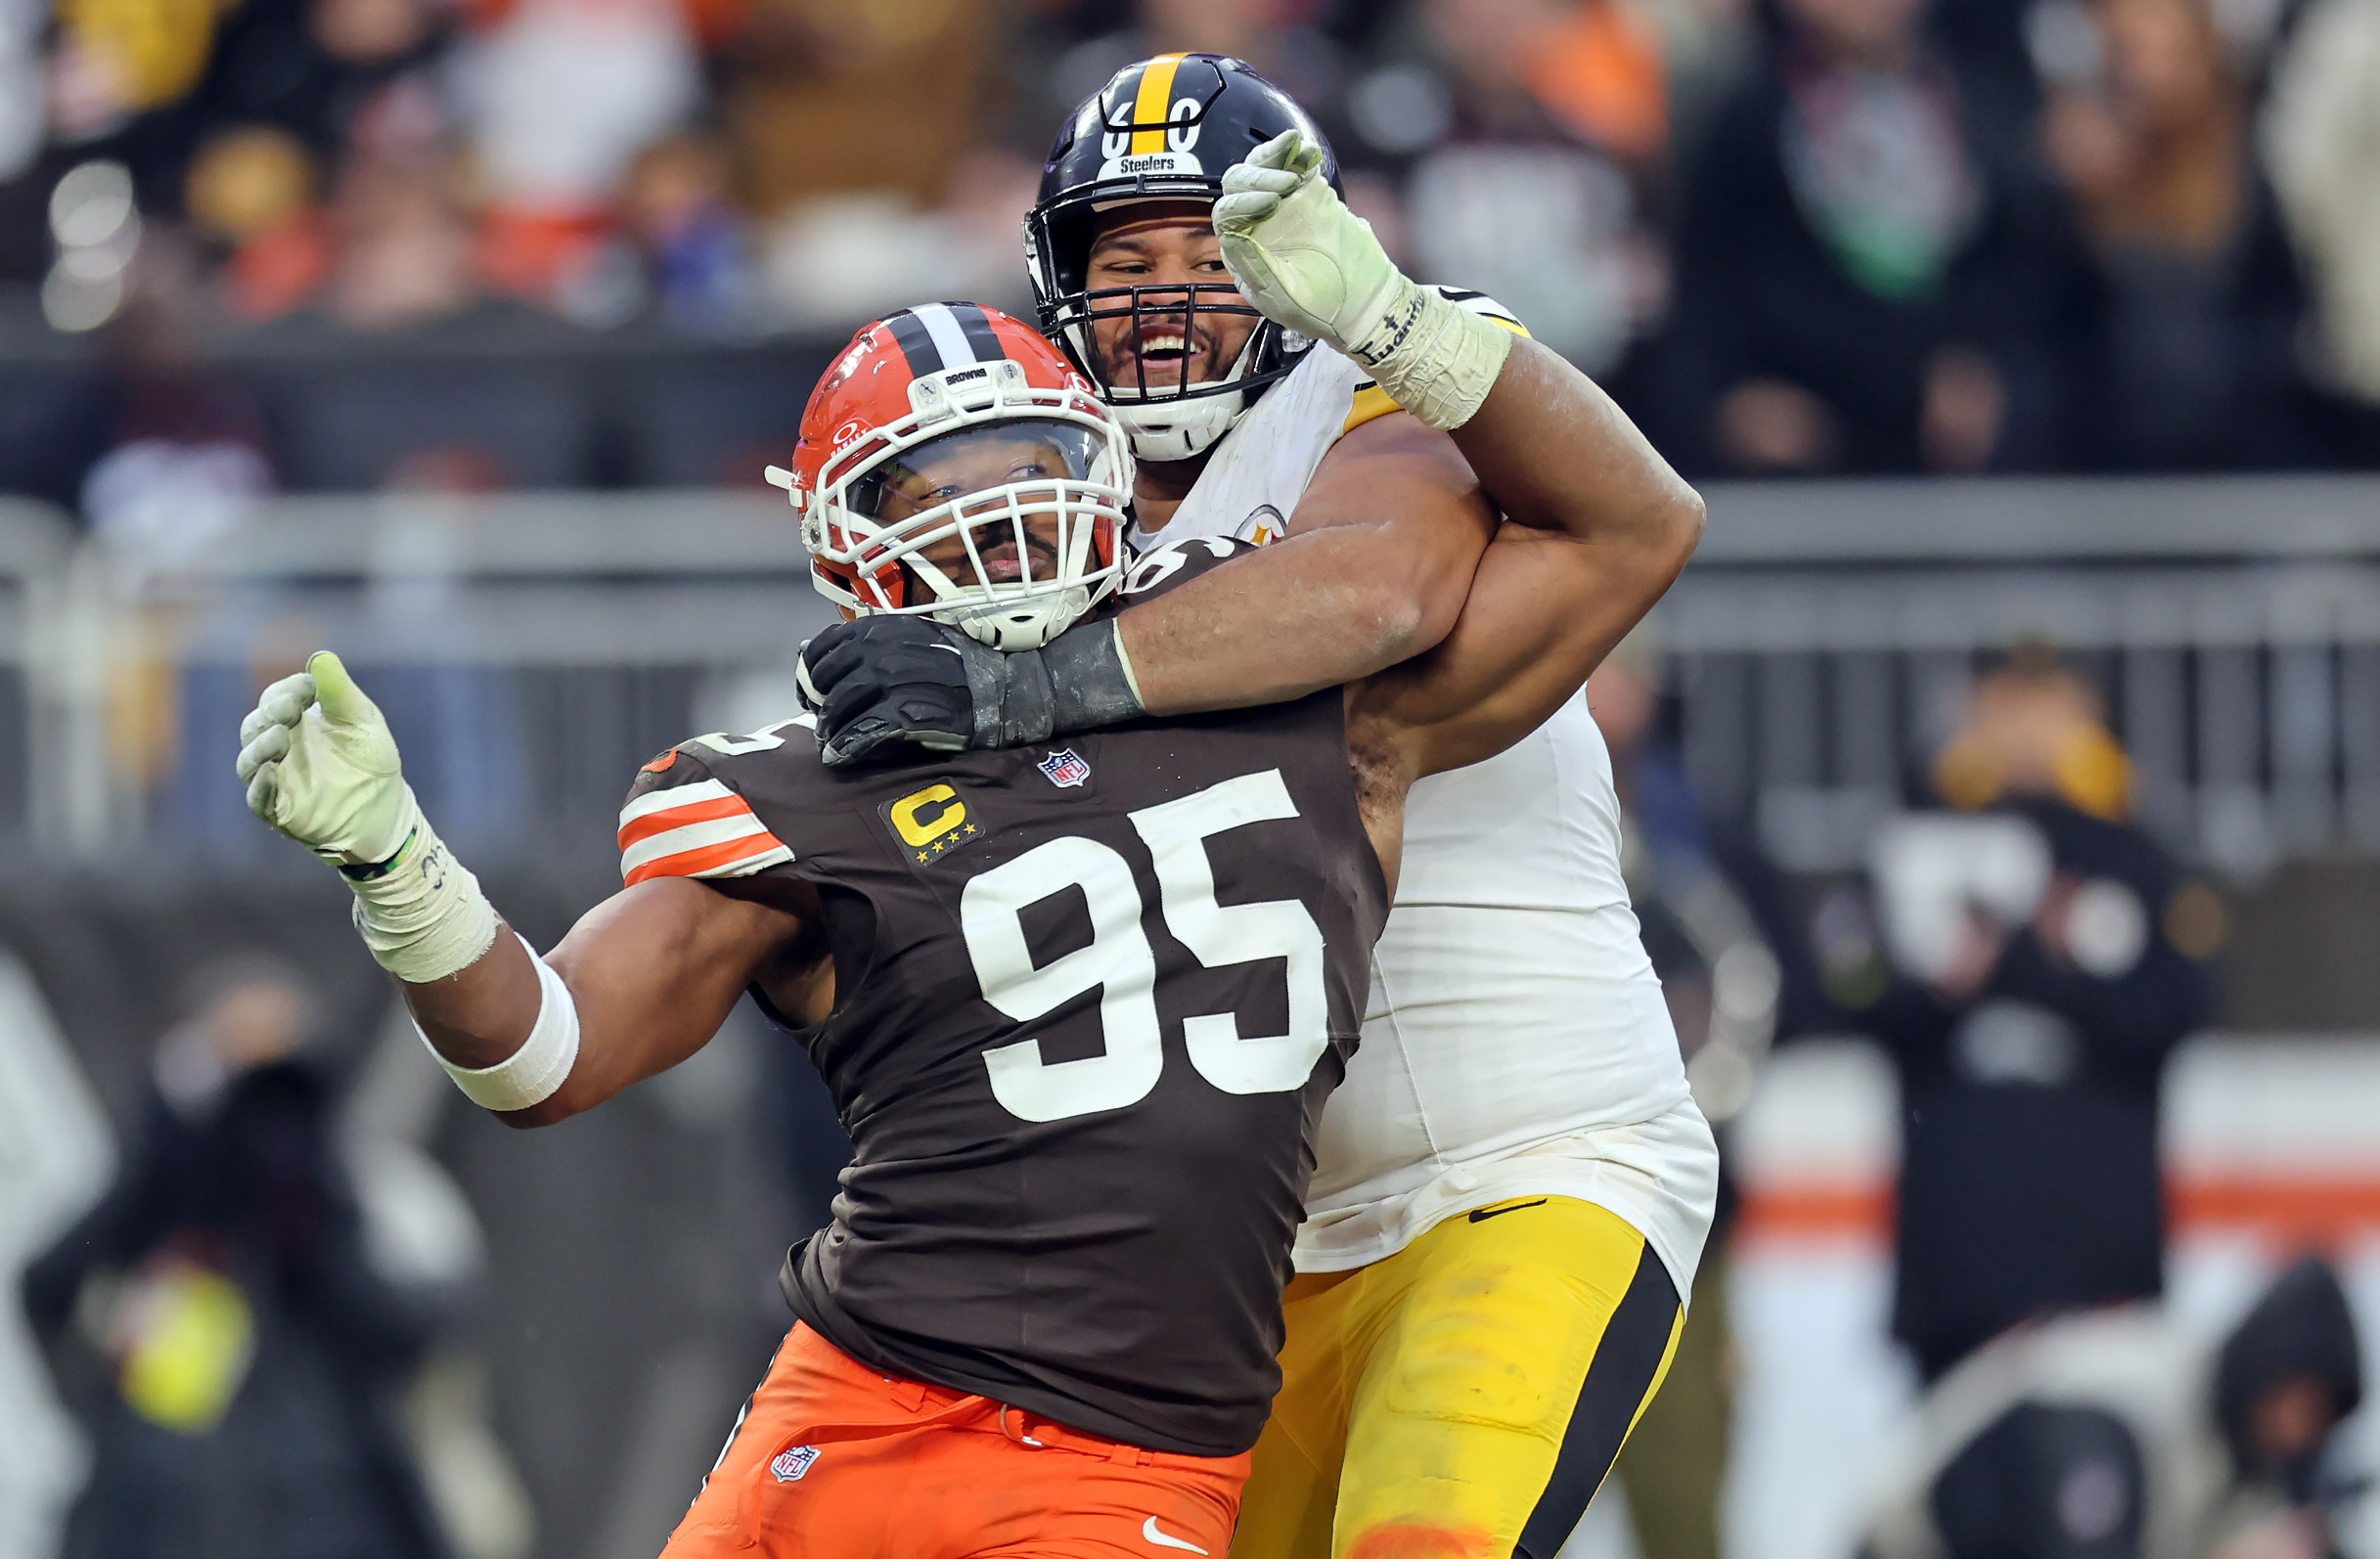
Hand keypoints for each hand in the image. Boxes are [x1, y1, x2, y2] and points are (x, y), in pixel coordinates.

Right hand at [236, 652, 417, 865]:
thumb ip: (340, 693)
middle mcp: (278, 747)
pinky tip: (271, 771)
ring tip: (281, 736)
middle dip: (270, 714)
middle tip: (292, 708)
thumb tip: (321, 658)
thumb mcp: (362, 722)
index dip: (287, 690)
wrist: (387, 809)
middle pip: (255, 726)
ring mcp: (277, 780)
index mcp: (295, 721)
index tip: (309, 685)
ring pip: (249, 761)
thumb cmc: (372, 760)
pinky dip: (261, 786)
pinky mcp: (280, 811)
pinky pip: (259, 799)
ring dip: (261, 747)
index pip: (275, 698)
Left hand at [796, 614, 1144, 765]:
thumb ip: (880, 644)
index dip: (812, 670)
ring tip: (832, 742)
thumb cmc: (972, 666)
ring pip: (841, 706)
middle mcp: (886, 649)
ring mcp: (897, 680)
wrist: (1016, 686)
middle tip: (822, 720)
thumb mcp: (923, 639)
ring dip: (831, 728)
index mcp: (888, 627)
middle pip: (828, 677)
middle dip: (819, 702)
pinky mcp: (909, 712)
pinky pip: (863, 732)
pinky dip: (846, 745)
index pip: (828, 645)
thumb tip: (825, 649)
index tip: (814, 690)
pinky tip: (841, 756)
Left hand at [1212, 129, 1404, 361]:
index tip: (1271, 201)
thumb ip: (1254, 267)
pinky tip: (1309, 150)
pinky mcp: (1309, 194)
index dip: (1243, 203)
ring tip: (1293, 145)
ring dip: (1274, 154)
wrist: (1362, 303)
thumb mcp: (1282, 298)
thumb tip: (1229, 236)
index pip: (1227, 215)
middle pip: (1240, 185)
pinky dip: (1301, 154)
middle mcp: (1257, 223)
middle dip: (1259, 177)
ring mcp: (1283, 205)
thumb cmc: (1318, 308)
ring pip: (1264, 168)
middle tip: (1288, 183)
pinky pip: (1298, 166)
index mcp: (1243, 250)